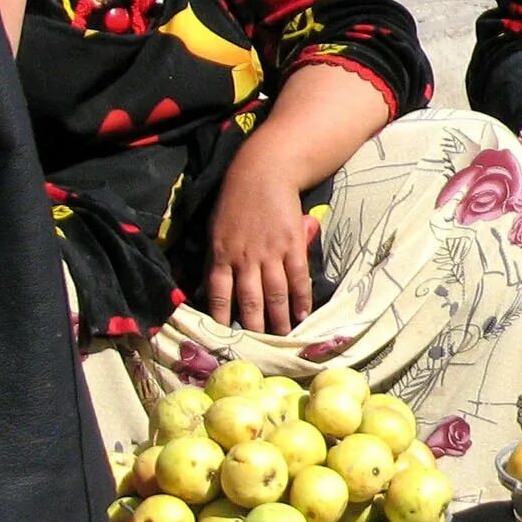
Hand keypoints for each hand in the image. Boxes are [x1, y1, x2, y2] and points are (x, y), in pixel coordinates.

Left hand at [207, 150, 311, 334]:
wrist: (263, 174)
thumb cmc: (236, 202)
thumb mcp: (217, 230)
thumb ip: (218, 258)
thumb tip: (218, 286)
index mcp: (221, 255)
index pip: (219, 295)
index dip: (222, 318)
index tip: (226, 338)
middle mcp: (245, 258)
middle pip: (249, 300)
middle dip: (254, 327)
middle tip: (259, 347)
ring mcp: (271, 252)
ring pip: (275, 293)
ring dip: (280, 318)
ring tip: (284, 336)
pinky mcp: (292, 245)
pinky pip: (297, 277)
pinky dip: (301, 297)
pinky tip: (304, 314)